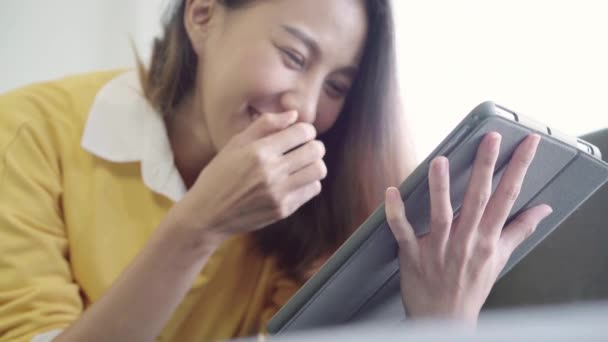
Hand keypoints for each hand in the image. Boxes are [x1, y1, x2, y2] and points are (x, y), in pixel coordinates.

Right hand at [169, 111, 326, 244]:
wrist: (207, 215)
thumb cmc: (218, 175)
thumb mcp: (234, 144)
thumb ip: (264, 125)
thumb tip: (293, 114)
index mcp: (259, 152)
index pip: (302, 132)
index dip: (306, 129)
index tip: (300, 133)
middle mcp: (271, 172)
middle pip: (316, 150)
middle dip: (313, 145)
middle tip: (304, 148)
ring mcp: (279, 193)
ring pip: (318, 171)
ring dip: (314, 164)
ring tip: (302, 164)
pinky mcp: (283, 210)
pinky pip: (312, 190)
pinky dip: (309, 182)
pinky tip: (296, 181)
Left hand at [385, 133, 552, 323]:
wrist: (445, 319)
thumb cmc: (471, 287)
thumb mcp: (500, 258)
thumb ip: (519, 230)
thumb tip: (542, 209)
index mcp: (488, 239)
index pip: (507, 197)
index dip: (518, 168)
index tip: (526, 144)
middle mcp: (466, 240)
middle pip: (477, 199)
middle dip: (485, 167)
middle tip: (489, 139)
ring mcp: (438, 247)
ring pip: (441, 213)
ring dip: (440, 187)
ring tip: (441, 160)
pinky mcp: (413, 253)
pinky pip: (403, 230)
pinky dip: (396, 213)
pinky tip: (392, 192)